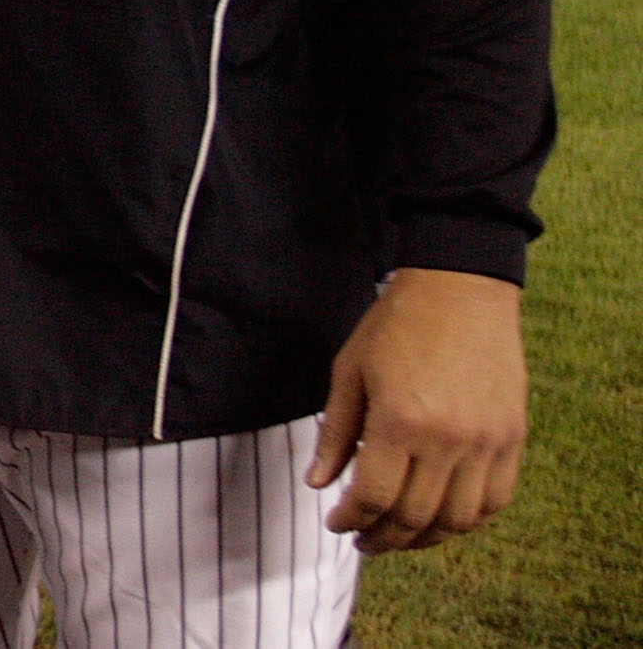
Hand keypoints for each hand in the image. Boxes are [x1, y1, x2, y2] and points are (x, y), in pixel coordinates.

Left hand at [308, 267, 526, 553]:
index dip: (350, 519)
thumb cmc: (396, 324)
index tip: (336, 522)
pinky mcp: (512, 439)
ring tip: (399, 536)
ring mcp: (486, 442)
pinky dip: (467, 520)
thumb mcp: (350, 371)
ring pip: (457, 519)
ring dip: (425, 538)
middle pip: (414, 515)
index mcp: (399, 420)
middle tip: (363, 541)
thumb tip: (318, 482)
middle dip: (382, 537)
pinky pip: (494, 500)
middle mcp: (447, 439)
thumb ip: (336, 432)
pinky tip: (443, 519)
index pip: (372, 496)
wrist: (461, 290)